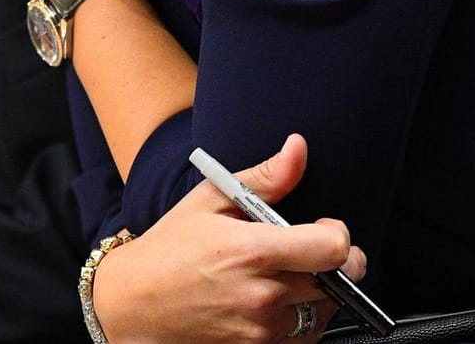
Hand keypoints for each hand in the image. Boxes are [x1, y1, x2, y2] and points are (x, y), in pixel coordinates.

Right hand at [93, 134, 363, 342]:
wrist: (134, 304)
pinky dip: (300, 321)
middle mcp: (264, 296)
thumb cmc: (171, 249)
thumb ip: (265, 177)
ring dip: (317, 294)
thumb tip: (298, 149)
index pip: (336, 249)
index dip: (338, 235)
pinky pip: (305, 338)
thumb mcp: (211, 200)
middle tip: (306, 253)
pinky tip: (273, 304)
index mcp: (255, 251)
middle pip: (339, 283)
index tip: (322, 229)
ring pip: (325, 312)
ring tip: (283, 278)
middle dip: (331, 264)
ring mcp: (262, 331)